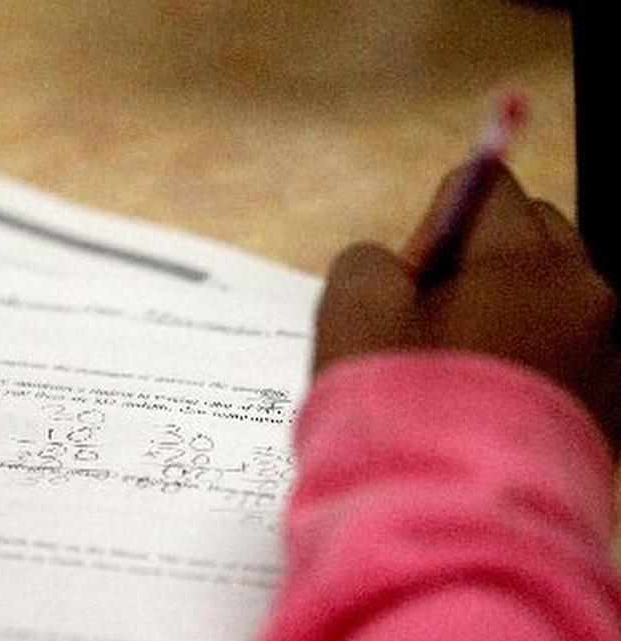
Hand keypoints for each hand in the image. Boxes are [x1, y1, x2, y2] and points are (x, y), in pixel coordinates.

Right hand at [314, 164, 619, 448]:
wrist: (450, 528)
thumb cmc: (401, 414)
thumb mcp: (350, 312)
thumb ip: (366, 260)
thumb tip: (396, 270)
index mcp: (529, 262)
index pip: (483, 187)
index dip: (431, 227)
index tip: (407, 288)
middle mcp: (588, 300)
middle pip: (531, 237)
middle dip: (479, 262)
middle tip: (429, 326)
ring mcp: (609, 362)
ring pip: (550, 301)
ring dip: (505, 316)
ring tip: (458, 378)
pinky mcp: (611, 417)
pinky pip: (566, 359)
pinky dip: (528, 367)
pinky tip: (485, 414)